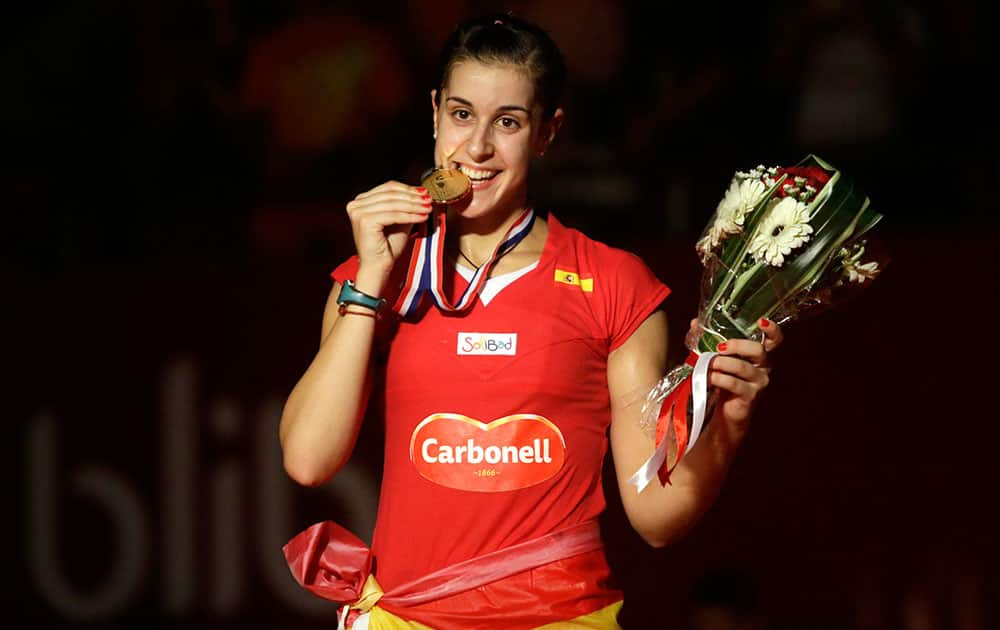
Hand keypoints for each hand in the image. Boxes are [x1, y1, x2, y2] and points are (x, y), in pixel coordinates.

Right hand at [345, 181, 432, 276]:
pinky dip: (410, 215)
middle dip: (413, 197)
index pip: (388, 188)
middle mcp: (356, 205)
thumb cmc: (386, 248)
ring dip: (414, 206)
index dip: (408, 189)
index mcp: (361, 201)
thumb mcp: (399, 221)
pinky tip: (422, 217)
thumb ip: (406, 206)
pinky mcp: (365, 221)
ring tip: (428, 208)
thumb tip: (422, 194)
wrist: (378, 268)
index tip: (424, 193)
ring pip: (394, 204)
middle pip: (391, 194)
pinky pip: (394, 215)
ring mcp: (358, 212)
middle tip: (428, 200)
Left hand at [701, 318, 783, 433]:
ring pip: (743, 367)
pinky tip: (709, 377)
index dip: (772, 330)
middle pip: (758, 350)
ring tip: (709, 364)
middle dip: (737, 345)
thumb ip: (708, 339)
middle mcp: (764, 367)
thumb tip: (695, 323)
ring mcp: (759, 382)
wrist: (724, 412)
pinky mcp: (750, 396)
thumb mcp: (717, 358)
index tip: (761, 321)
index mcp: (759, 355)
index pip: (774, 340)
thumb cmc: (723, 381)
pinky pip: (734, 383)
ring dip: (722, 363)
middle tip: (719, 347)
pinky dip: (719, 378)